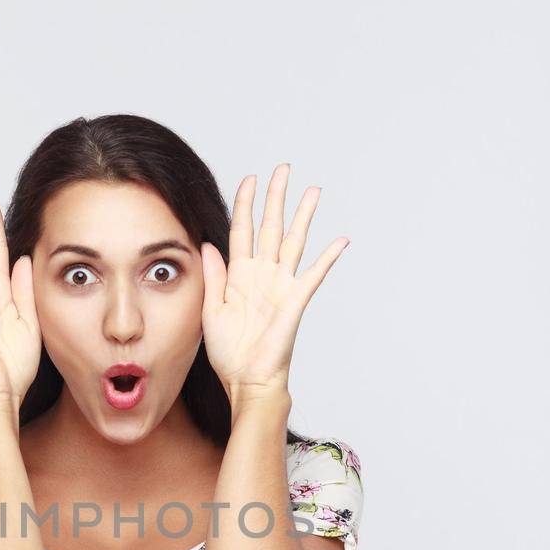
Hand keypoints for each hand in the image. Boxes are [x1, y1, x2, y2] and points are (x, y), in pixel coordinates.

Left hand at [200, 163, 348, 403]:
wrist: (245, 380)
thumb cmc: (228, 352)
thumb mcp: (211, 310)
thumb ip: (213, 276)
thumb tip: (209, 243)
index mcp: (239, 275)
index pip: (242, 229)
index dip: (244, 203)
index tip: (249, 178)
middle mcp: (262, 274)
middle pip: (270, 227)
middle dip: (276, 197)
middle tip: (283, 169)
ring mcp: (280, 286)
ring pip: (293, 242)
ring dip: (303, 216)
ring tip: (313, 190)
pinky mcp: (294, 302)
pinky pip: (313, 275)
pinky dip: (327, 258)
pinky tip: (340, 240)